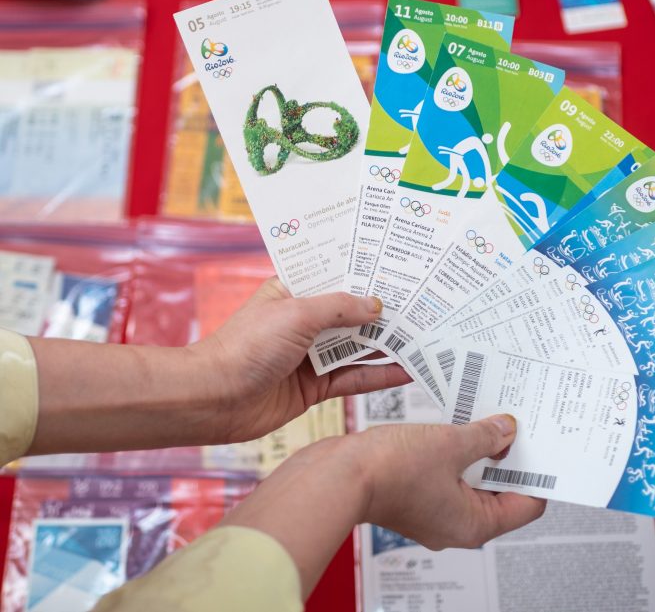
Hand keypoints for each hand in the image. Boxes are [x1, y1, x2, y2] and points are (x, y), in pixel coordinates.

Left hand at [199, 277, 409, 442]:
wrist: (213, 400)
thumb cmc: (246, 347)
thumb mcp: (297, 314)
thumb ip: (340, 308)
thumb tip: (377, 306)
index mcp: (293, 292)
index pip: (336, 277)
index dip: (366, 275)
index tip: (400, 270)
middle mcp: (303, 322)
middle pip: (352, 314)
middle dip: (384, 312)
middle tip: (423, 306)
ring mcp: (310, 355)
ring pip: (357, 347)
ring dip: (387, 345)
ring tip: (425, 338)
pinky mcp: (315, 387)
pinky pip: (353, 378)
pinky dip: (379, 376)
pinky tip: (406, 371)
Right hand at [352, 414, 545, 549]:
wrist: (337, 475)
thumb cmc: (389, 471)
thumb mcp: (451, 444)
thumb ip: (485, 437)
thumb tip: (507, 430)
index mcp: (474, 524)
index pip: (527, 505)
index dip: (538, 474)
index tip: (543, 446)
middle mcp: (456, 525)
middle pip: (501, 493)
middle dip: (509, 458)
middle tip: (517, 425)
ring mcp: (434, 512)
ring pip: (472, 482)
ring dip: (481, 453)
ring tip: (488, 421)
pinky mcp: (415, 496)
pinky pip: (448, 476)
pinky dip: (457, 454)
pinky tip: (458, 427)